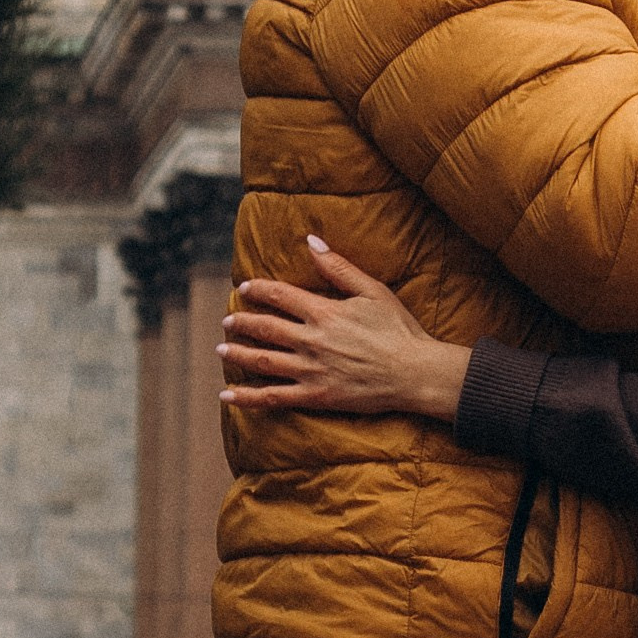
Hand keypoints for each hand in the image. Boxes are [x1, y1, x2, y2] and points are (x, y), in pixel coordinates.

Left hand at [220, 239, 472, 424]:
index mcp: (325, 312)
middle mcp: (312, 340)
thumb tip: (311, 240)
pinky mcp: (316, 396)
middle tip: (228, 320)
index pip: (280, 296)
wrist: (416, 373)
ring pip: (263, 361)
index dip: (258, 290)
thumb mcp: (373, 291)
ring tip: (222, 348)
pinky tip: (227, 395)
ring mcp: (312, 370)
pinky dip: (248, 397)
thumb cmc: (400, 330)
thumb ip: (339, 267)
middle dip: (242, 322)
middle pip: (265, 328)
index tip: (245, 288)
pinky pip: (274, 396)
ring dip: (238, 354)